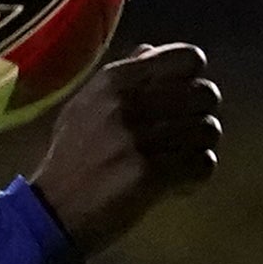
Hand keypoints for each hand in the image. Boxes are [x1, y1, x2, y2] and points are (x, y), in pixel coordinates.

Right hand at [26, 45, 221, 255]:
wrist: (53, 211)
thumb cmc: (72, 159)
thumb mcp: (84, 107)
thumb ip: (121, 79)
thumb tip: (153, 52)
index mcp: (115, 80)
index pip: (188, 59)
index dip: (194, 79)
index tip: (184, 98)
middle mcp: (129, 104)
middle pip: (205, 94)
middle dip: (202, 115)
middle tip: (186, 135)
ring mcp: (140, 140)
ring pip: (208, 130)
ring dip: (200, 148)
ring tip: (180, 160)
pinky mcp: (150, 176)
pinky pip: (203, 164)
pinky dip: (196, 176)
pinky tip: (177, 184)